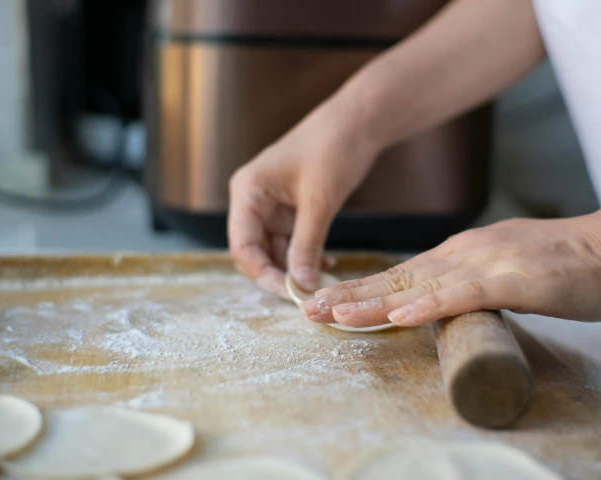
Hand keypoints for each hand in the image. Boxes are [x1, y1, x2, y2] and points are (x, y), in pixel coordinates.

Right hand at [228, 102, 379, 297]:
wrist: (358, 122)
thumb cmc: (333, 148)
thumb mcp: (319, 201)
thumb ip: (306, 244)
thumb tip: (300, 284)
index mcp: (248, 191)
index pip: (242, 245)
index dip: (262, 273)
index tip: (289, 292)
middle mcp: (253, 201)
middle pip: (255, 252)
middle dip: (279, 274)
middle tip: (306, 294)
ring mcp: (272, 207)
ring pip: (275, 251)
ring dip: (296, 268)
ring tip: (322, 281)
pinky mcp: (292, 210)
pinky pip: (292, 242)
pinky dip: (307, 256)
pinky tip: (327, 263)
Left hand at [301, 213, 600, 325]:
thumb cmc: (569, 265)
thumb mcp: (507, 272)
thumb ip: (474, 284)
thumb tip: (445, 301)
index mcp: (463, 254)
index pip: (402, 276)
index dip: (362, 291)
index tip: (326, 304)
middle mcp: (465, 255)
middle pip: (398, 279)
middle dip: (351, 296)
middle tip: (307, 310)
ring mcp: (487, 264)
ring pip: (419, 285)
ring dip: (374, 302)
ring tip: (333, 314)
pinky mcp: (514, 278)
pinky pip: (465, 293)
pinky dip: (431, 304)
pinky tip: (400, 316)